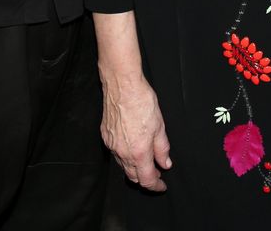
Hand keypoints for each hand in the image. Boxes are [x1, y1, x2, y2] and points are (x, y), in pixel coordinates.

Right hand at [100, 75, 171, 191]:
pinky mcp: (105, 135)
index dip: (156, 185)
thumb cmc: (141, 101)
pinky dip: (124, 155)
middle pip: (133, 176)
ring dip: (134, 167)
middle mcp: (123, 152)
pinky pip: (115, 152)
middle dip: (145, 178)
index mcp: (139, 152)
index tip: (162, 184)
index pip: (147, 180)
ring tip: (145, 159)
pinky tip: (131, 145)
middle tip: (156, 173)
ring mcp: (112, 144)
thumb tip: (165, 163)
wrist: (122, 84)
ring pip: (123, 165)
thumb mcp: (159, 125)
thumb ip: (162, 148)